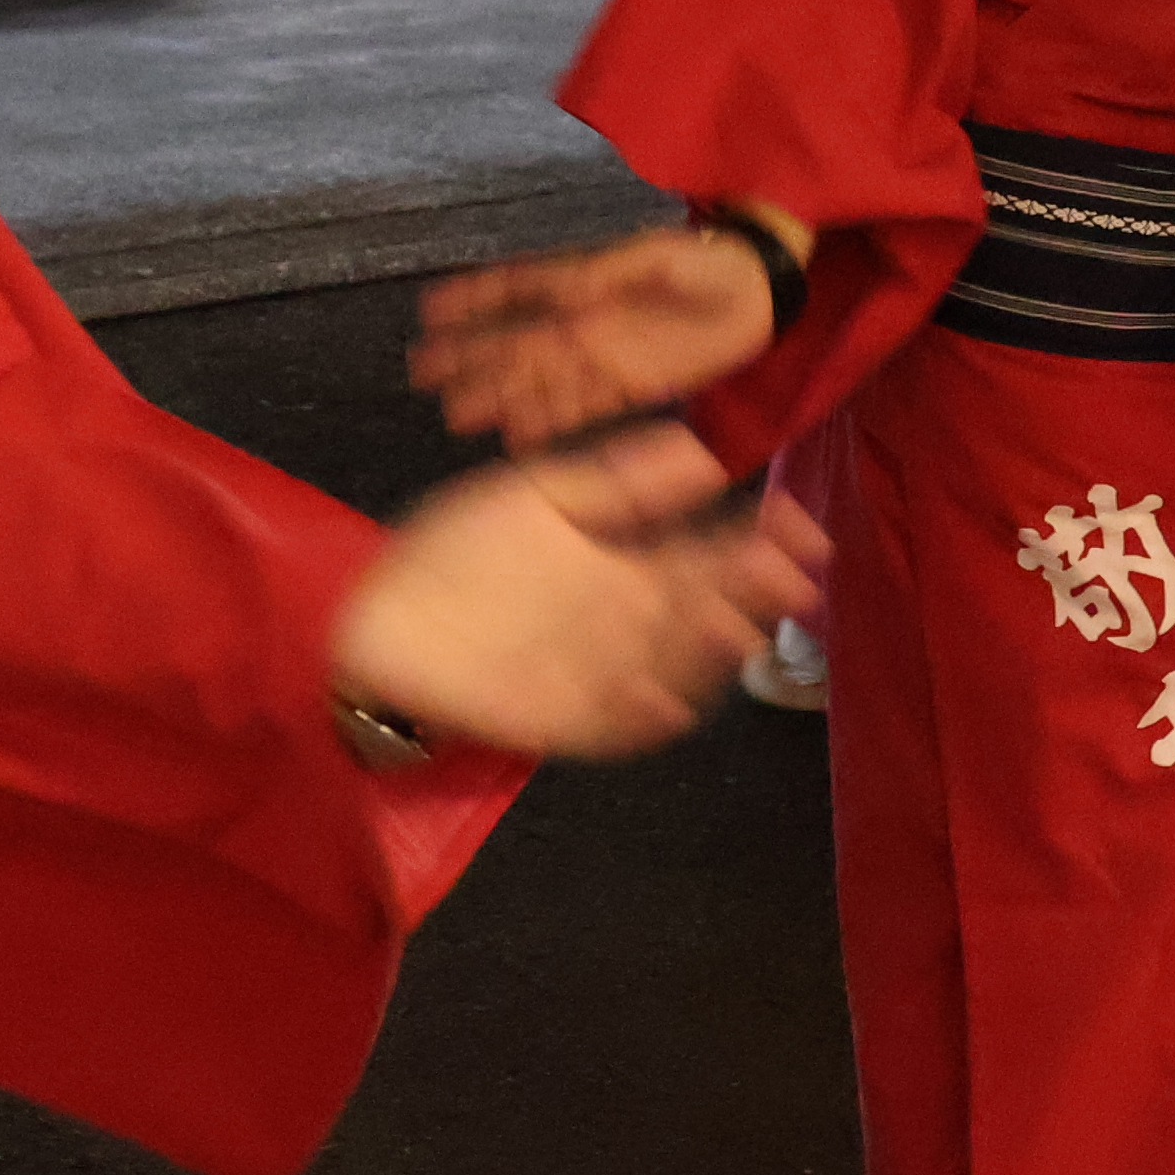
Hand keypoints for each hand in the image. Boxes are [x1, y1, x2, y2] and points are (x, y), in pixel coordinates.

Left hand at [326, 425, 826, 758]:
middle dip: (755, 591)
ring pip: (681, 664)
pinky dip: (647, 716)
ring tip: (736, 626)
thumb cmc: (453, 552)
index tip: (800, 524)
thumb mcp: (534, 495)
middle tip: (792, 575)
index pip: (712, 548)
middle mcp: (631, 619)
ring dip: (712, 650)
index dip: (760, 538)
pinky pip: (624, 725)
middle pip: (710, 606)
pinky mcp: (574, 720)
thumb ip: (616, 478)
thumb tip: (704, 450)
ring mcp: (608, 673)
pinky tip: (667, 700)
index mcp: (629, 562)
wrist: (375, 619)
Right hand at [413, 223, 780, 442]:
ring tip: (455, 415)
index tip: (429, 312)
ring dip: (498, 397)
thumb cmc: (707, 264)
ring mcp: (603, 356)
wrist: (759, 290)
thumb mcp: (657, 259)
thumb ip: (608, 275)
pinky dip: (546, 421)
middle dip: (470, 359)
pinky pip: (578, 407)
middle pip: (516, 344)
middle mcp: (582, 322)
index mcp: (584, 281)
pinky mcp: (630, 386)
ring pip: (538, 381)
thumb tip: (562, 291)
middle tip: (421, 375)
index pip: (516, 290)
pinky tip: (516, 436)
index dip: (473, 300)